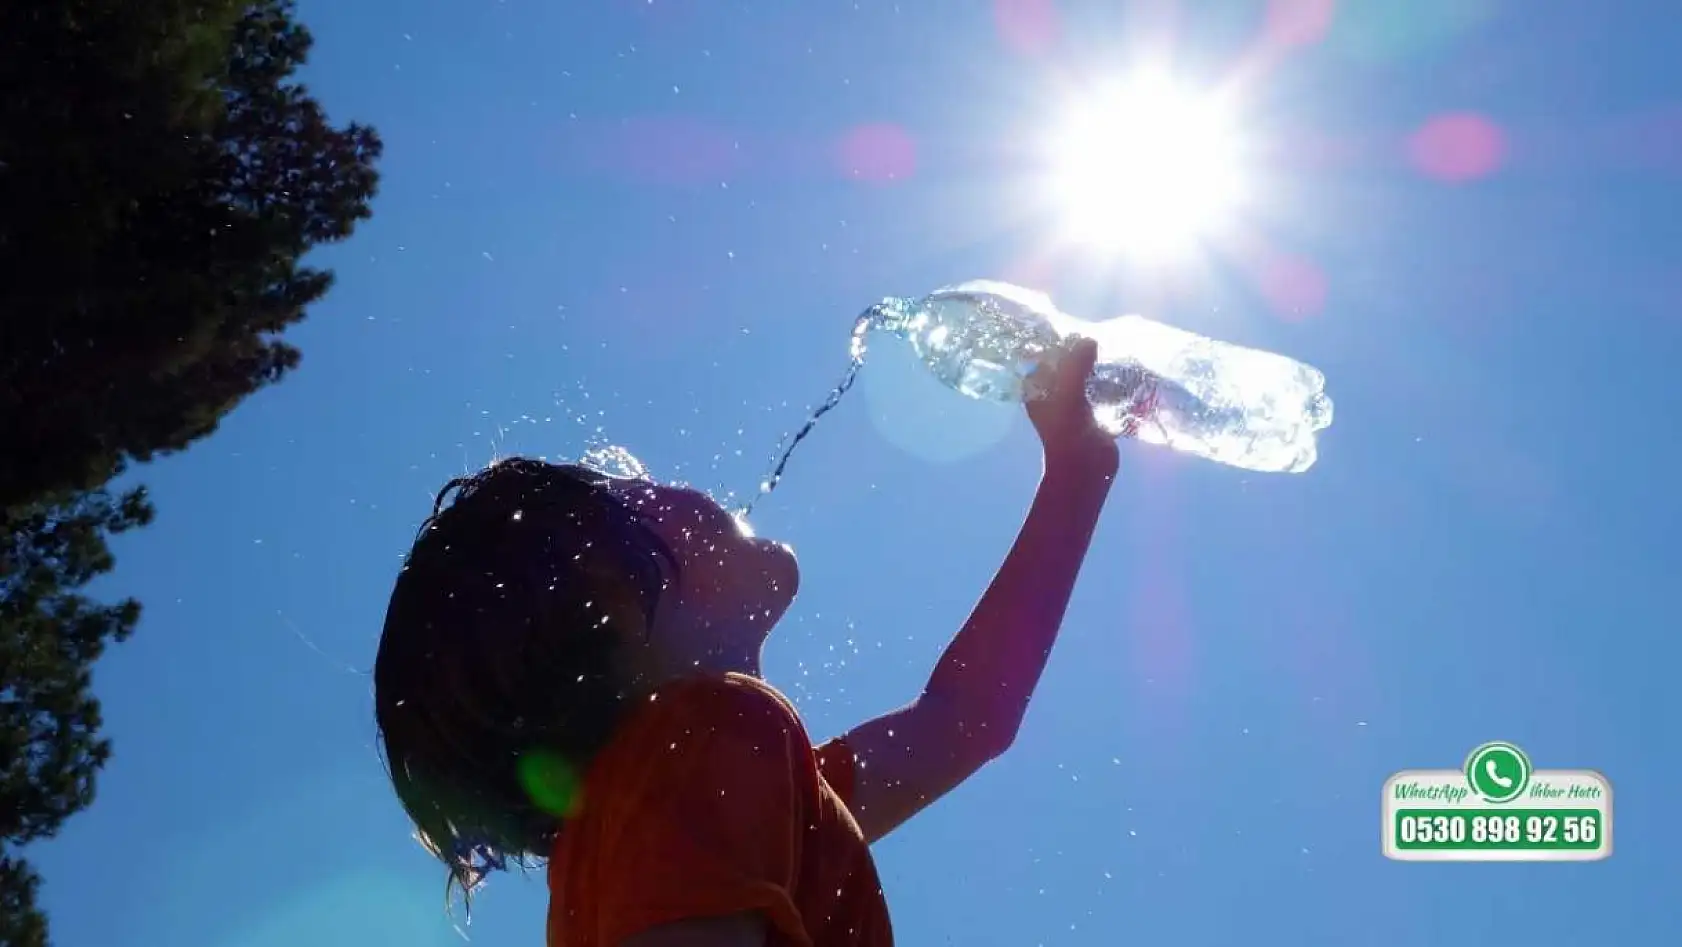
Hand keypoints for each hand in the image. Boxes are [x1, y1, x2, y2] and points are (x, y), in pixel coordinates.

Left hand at [1027, 337, 1119, 477]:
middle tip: (1101, 340)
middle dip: (1081, 354)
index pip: (1043, 356)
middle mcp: (1049, 394)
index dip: (1058, 343)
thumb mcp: (1068, 391)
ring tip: (1113, 353)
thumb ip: (1076, 363)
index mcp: (1035, 388)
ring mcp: (1070, 404)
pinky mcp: (1090, 413)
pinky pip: (1098, 391)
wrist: (1084, 467)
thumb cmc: (1068, 429)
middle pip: (1065, 365)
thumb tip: (1089, 340)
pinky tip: (1121, 373)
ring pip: (1083, 377)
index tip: (1078, 331)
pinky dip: (1107, 383)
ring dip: (1096, 368)